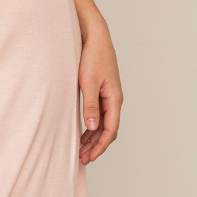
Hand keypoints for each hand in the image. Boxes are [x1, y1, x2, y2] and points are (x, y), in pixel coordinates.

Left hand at [78, 22, 121, 165]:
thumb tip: (93, 127)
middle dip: (97, 146)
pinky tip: (83, 132)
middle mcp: (114, 99)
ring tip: (81, 150)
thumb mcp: (88, 82)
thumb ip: (90, 106)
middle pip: (108, 129)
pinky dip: (92, 126)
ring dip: (93, 138)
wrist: (95, 37)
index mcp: (114, 99)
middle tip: (83, 159)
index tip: (90, 157)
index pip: (110, 129)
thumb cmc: (93, 57)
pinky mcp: (101, 91)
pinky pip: (99, 114)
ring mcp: (108, 95)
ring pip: (104, 123)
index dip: (101, 146)